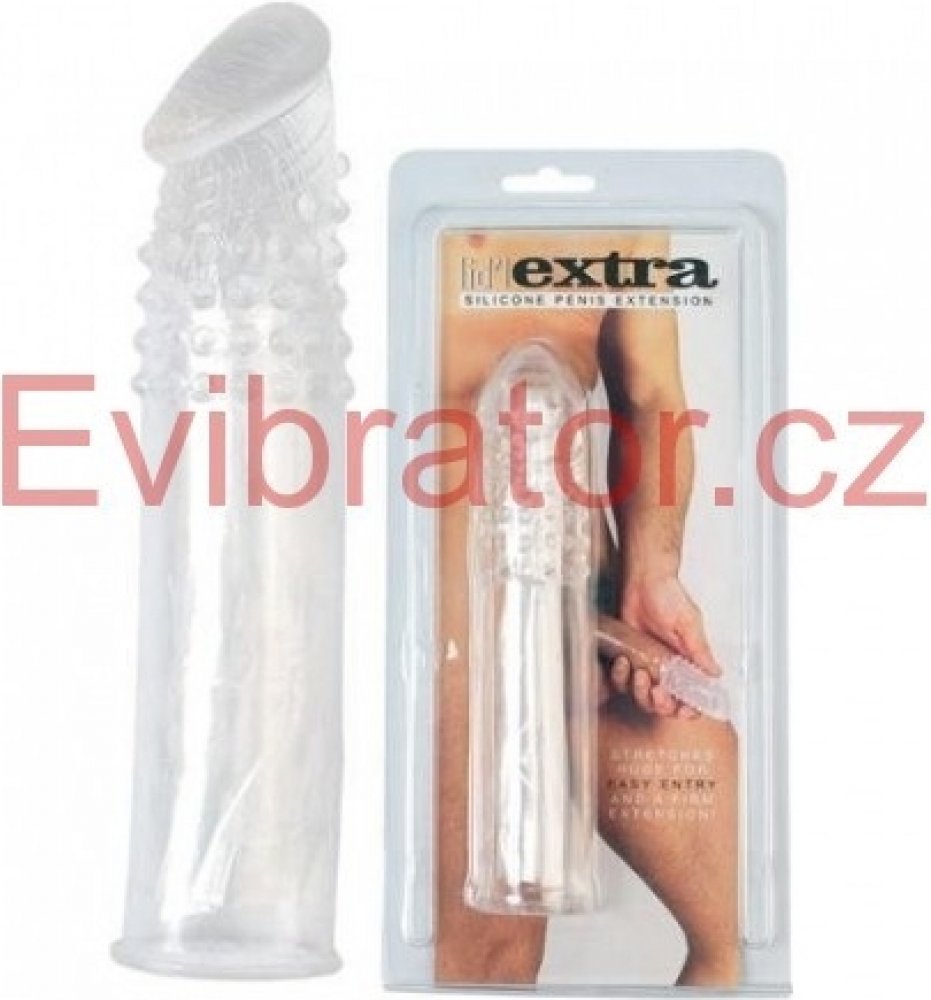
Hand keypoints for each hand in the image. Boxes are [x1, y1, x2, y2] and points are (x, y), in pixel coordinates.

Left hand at [600, 576, 720, 717]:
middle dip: (660, 703)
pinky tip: (623, 663)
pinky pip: (621, 681)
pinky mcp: (628, 659)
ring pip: (641, 697)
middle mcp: (667, 668)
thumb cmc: (668, 595)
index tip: (682, 709)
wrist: (642, 580)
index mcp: (686, 662)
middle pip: (664, 704)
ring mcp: (646, 665)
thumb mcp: (688, 623)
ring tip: (639, 672)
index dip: (688, 709)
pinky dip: (620, 677)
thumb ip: (699, 650)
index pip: (691, 697)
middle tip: (657, 690)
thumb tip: (715, 674)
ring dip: (639, 690)